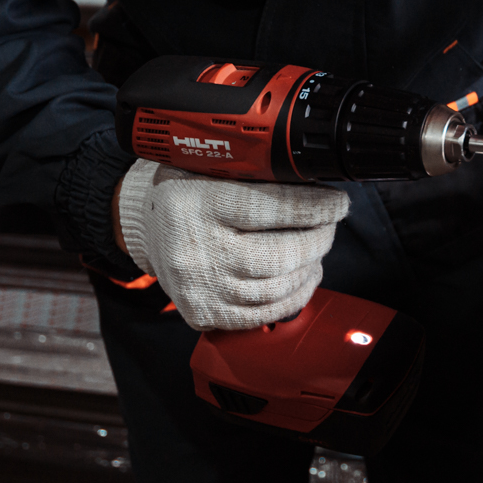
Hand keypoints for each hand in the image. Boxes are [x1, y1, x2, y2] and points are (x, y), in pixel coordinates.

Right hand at [112, 159, 349, 330]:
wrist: (145, 227)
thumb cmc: (185, 191)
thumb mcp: (211, 167)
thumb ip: (256, 175)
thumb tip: (315, 183)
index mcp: (197, 203)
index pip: (268, 208)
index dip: (313, 207)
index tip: (338, 203)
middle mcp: (196, 250)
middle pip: (277, 256)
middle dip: (316, 241)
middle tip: (329, 227)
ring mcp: (199, 288)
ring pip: (276, 288)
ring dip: (309, 269)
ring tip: (318, 252)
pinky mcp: (204, 313)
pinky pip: (261, 315)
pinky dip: (292, 298)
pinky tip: (302, 279)